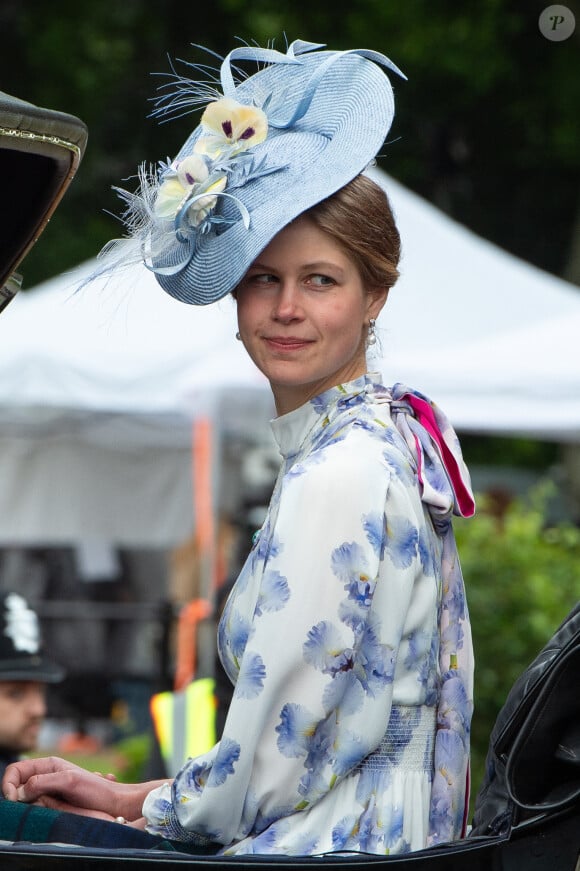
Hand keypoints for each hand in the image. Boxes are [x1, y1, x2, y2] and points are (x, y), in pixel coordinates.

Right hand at [3, 756, 168, 822]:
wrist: (115, 802)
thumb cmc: (95, 789)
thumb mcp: (68, 781)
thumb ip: (42, 782)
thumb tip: (19, 791)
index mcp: (48, 764)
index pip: (16, 770)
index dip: (8, 783)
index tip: (12, 798)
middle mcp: (47, 776)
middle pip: (19, 787)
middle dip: (23, 798)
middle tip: (41, 804)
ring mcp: (50, 790)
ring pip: (28, 801)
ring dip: (36, 807)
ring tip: (57, 807)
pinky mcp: (54, 803)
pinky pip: (40, 809)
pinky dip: (44, 812)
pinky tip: (60, 811)